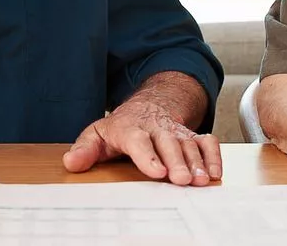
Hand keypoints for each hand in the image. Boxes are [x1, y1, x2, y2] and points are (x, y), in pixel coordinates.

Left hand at [62, 99, 221, 185]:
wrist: (149, 105)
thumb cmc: (122, 126)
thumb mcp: (98, 134)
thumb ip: (85, 149)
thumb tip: (71, 162)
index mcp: (131, 128)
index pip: (139, 141)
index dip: (149, 157)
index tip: (157, 172)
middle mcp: (157, 128)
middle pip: (169, 143)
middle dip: (178, 161)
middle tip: (183, 180)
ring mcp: (176, 131)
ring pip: (189, 143)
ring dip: (198, 162)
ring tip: (202, 180)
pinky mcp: (191, 135)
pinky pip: (206, 141)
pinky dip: (214, 154)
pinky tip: (215, 172)